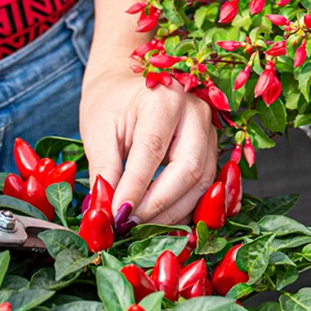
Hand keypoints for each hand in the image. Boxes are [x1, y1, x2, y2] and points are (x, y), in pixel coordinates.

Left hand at [80, 63, 216, 226]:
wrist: (130, 83)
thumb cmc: (112, 103)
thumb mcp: (98, 129)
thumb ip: (104, 169)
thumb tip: (108, 212)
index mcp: (164, 99)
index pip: (152, 151)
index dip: (135, 187)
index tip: (116, 215)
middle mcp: (196, 113)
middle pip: (188, 168)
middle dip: (159, 204)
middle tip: (130, 224)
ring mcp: (210, 130)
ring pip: (202, 180)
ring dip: (174, 210)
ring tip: (142, 226)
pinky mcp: (212, 147)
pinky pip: (205, 183)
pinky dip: (185, 206)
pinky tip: (162, 218)